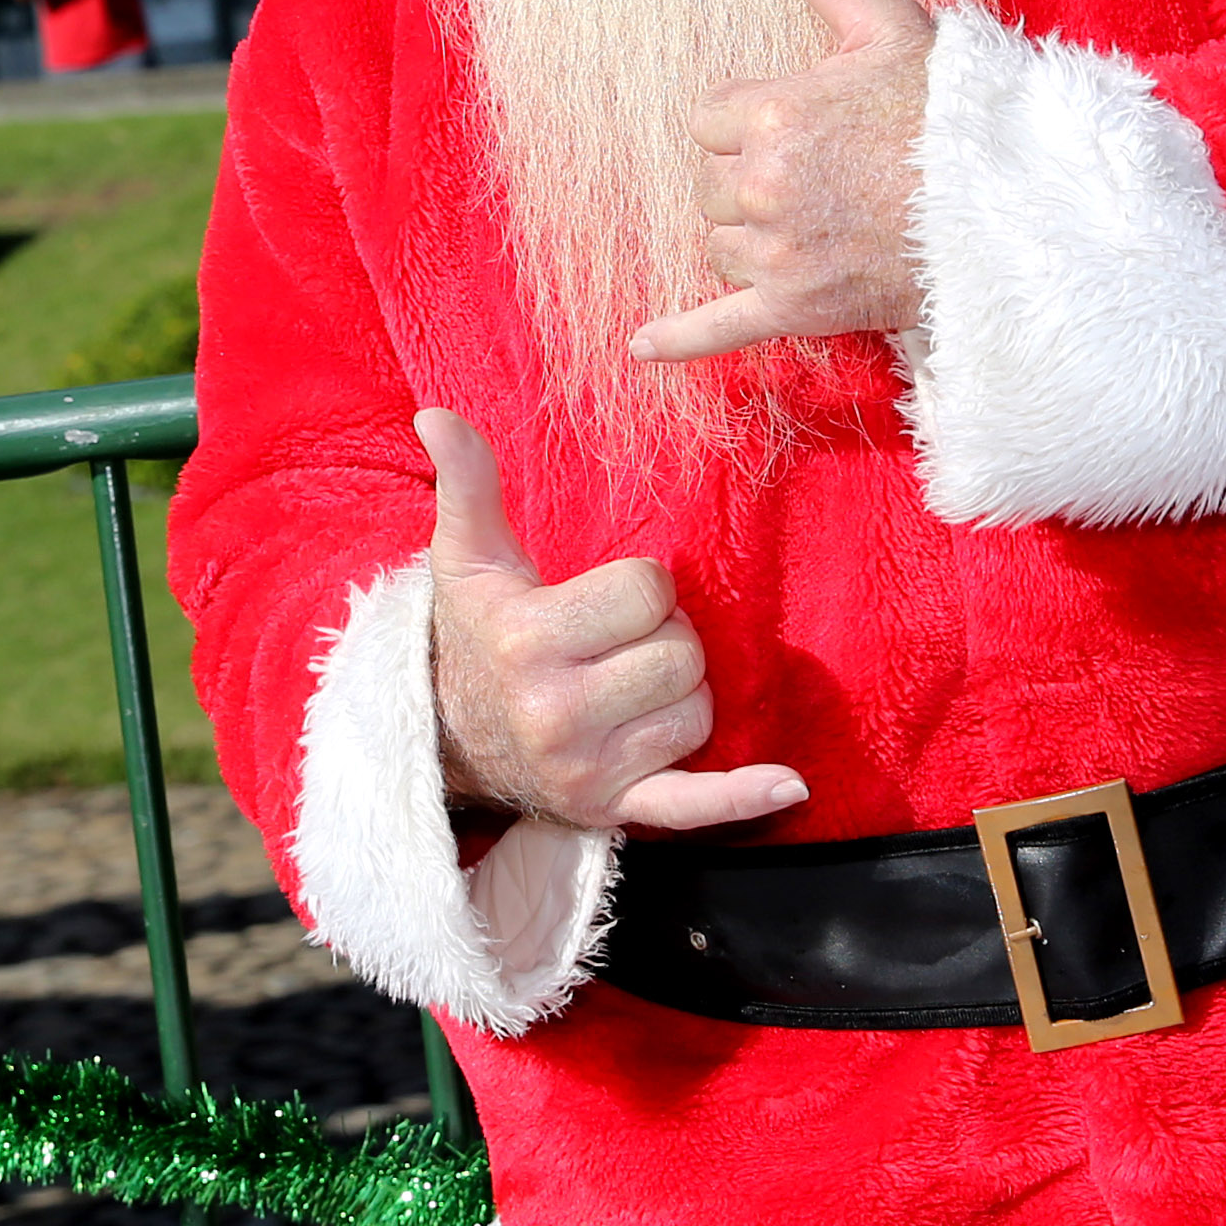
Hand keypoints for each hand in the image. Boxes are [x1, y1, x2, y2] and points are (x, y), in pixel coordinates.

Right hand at [418, 409, 806, 832]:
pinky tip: (789, 782)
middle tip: (618, 643)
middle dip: (663, 638)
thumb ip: (466, 483)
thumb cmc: (475, 634)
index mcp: (528, 641)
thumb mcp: (466, 557)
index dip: (639, 587)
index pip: (647, 592)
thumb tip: (436, 416)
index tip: (604, 599)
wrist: (447, 736)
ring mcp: (587, 768)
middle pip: (682, 654)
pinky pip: (693, 806)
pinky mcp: (613, 809)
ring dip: (679, 695)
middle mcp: (556, 712)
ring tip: (630, 686)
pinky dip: (740, 798)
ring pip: (697, 713)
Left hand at [634, 0, 934, 364]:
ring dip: (750, 237)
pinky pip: (718, 327)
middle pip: (712, 183)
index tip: (805, 128)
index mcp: (773, 113)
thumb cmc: (954, 111)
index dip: (751, 123)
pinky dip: (680, 339)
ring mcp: (777, 252)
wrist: (1017, 203)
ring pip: (719, 243)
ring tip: (820, 225)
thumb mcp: (887, 23)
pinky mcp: (796, 309)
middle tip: (824, 178)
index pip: (710, 119)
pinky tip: (640, 347)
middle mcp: (762, 184)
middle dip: (752, 180)